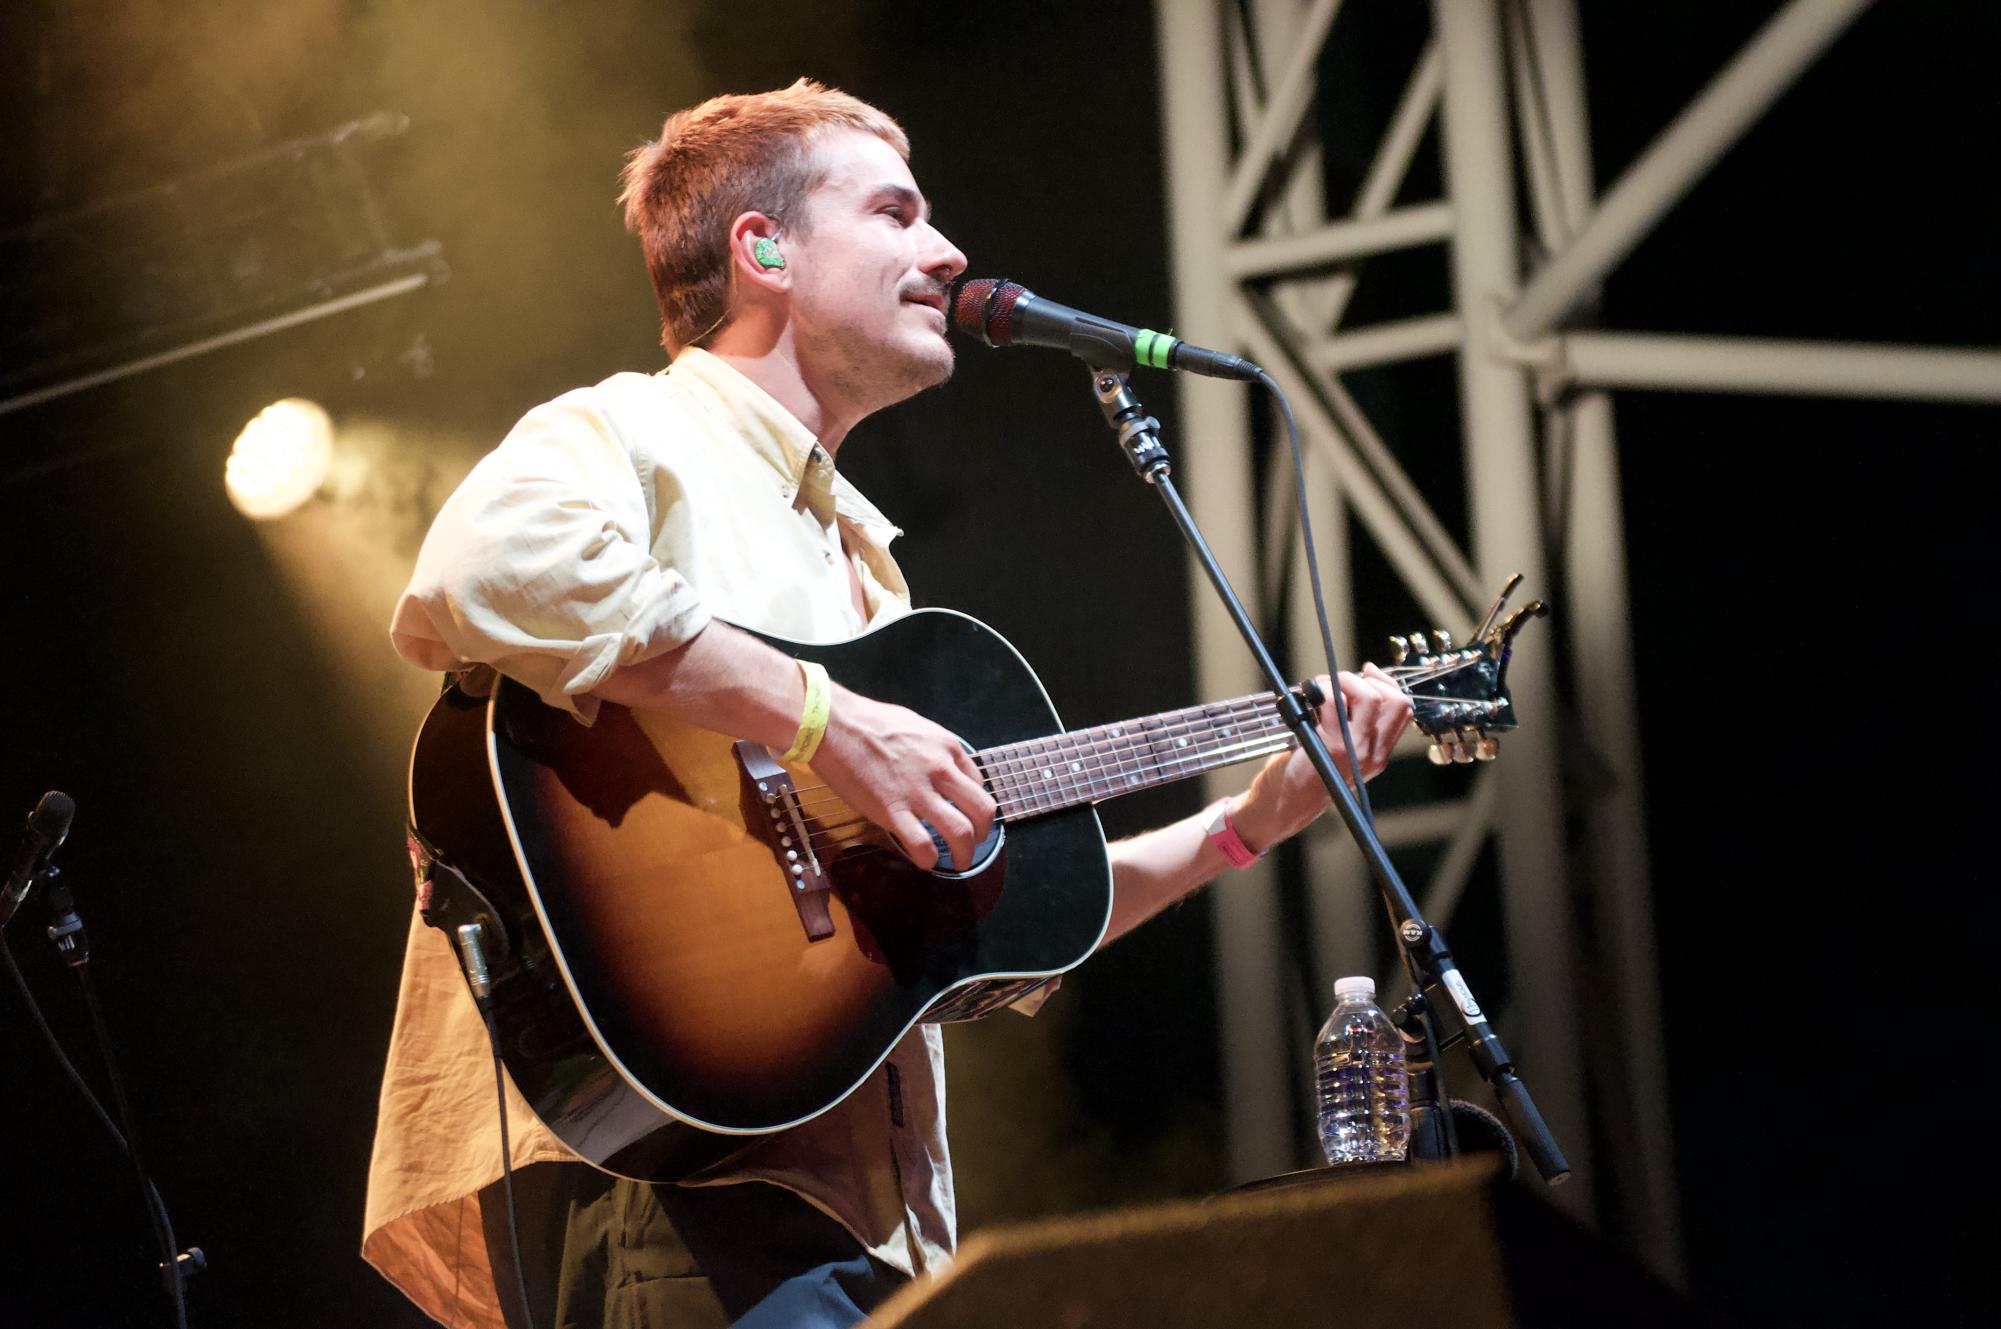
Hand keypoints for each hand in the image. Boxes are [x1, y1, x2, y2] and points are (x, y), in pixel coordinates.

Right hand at [809, 685, 995, 870]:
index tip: (964, 814)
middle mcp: (940, 770)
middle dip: (982, 834)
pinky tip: (925, 861)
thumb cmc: (869, 721)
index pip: (978, 784)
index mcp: (947, 747)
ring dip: (964, 855)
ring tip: (957, 863)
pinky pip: (922, 845)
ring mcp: (918, 792)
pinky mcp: (892, 810)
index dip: (973, 805)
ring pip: (961, 833)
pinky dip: (929, 860)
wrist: (833, 725)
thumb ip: (934, 748)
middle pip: (982, 811)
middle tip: (972, 843)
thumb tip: (941, 764)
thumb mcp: (916, 725)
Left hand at [1233, 664, 1411, 851]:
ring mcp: (1354, 750)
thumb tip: (1358, 681)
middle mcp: (1372, 753)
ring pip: (1370, 697)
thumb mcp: (1341, 752)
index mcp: (1379, 753)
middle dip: (1367, 679)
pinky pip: (1333, 701)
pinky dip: (1319, 690)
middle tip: (1340, 681)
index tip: (1367, 672)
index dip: (1386, 683)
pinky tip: (1307, 698)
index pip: (1403, 709)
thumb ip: (1353, 724)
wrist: (1285, 805)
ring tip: (1321, 689)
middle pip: (1395, 700)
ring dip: (1343, 680)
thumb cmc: (1308, 772)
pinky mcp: (1329, 746)